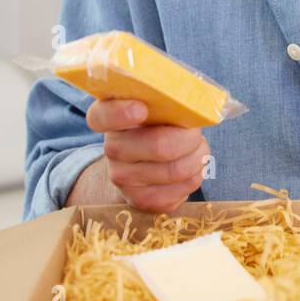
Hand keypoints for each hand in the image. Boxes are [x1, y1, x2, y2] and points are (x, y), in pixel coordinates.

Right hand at [86, 99, 208, 212]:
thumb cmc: (155, 127)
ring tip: (198, 149)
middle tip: (196, 133)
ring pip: (177, 169)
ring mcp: (123, 178)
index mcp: (109, 118)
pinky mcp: (142, 200)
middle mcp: (112, 150)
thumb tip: (192, 104)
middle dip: (190, 138)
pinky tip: (192, 168)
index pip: (101, 116)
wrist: (139, 167)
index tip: (142, 109)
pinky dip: (196, 175)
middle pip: (160, 146)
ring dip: (198, 157)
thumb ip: (164, 100)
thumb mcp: (153, 108)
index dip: (120, 113)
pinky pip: (183, 187)